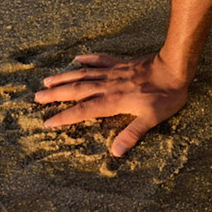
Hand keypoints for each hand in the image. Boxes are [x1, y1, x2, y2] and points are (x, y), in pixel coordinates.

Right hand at [35, 52, 190, 157]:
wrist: (175, 67)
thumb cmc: (166, 95)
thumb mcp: (152, 119)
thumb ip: (132, 134)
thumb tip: (115, 152)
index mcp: (113, 101)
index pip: (83, 111)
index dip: (65, 117)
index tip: (47, 122)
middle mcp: (108, 86)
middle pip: (77, 90)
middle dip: (56, 95)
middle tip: (36, 97)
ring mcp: (114, 73)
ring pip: (84, 74)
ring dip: (64, 77)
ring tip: (46, 80)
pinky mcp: (121, 64)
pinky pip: (101, 60)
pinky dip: (88, 59)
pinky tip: (77, 58)